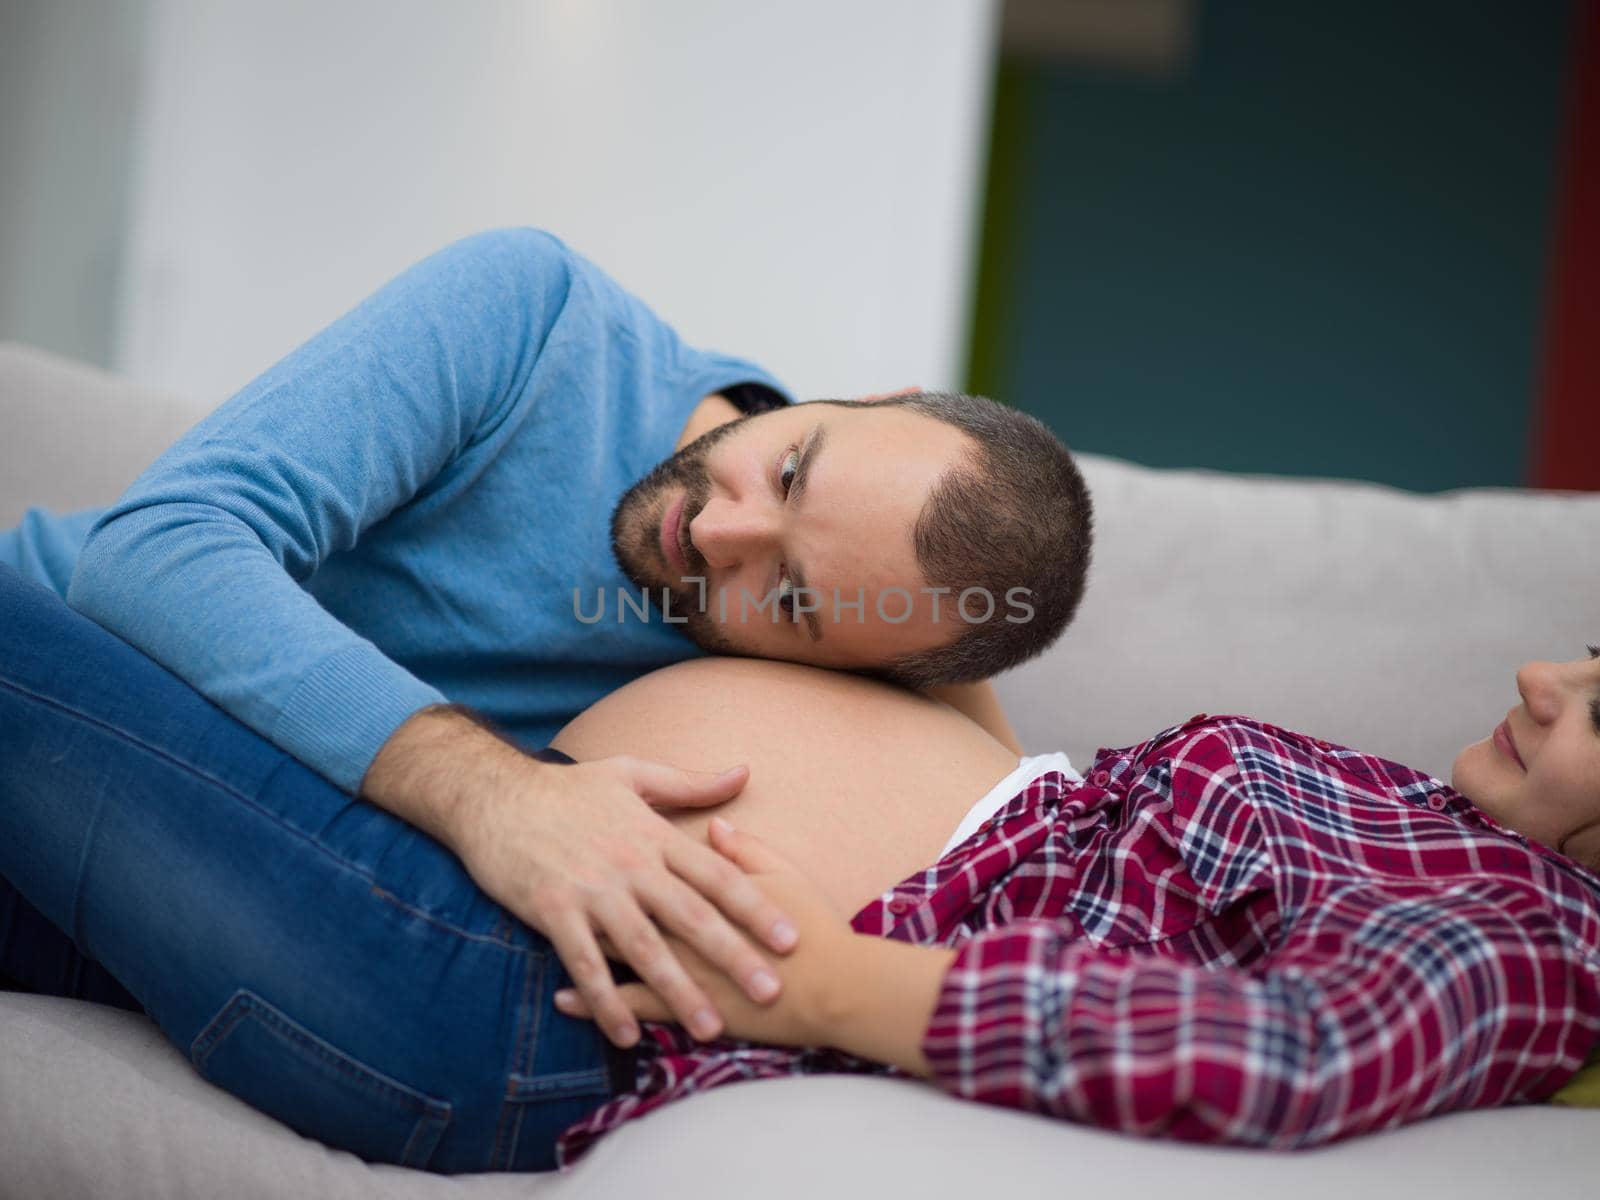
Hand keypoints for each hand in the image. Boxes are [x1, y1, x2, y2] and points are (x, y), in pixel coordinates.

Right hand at [451, 755, 799, 1049]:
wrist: (495, 795)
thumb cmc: (568, 788)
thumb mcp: (633, 773)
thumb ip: (691, 783)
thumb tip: (743, 773)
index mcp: (654, 835)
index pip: (717, 874)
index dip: (756, 907)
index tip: (791, 937)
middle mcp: (630, 865)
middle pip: (692, 916)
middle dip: (734, 955)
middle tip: (772, 989)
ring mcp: (591, 890)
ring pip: (644, 947)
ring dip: (679, 989)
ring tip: (711, 1027)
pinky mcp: (552, 911)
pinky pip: (584, 964)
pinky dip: (606, 1000)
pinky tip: (627, 1033)